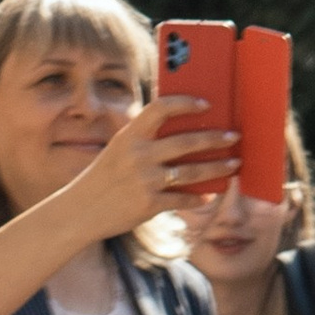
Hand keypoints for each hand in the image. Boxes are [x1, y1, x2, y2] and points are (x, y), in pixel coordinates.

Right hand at [67, 92, 240, 238]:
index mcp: (129, 136)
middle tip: (234, 136)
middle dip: (215, 139)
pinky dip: (199, 198)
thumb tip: (186, 133)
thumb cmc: (104, 178)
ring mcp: (145, 180)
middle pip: (186, 142)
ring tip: (234, 164)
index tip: (206, 104)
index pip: (160, 109)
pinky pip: (183, 199)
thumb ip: (144, 141)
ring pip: (192, 172)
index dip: (185, 103)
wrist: (79, 211)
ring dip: (218, 168)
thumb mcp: (118, 151)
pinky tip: (210, 195)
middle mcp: (138, 155)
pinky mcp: (150, 204)